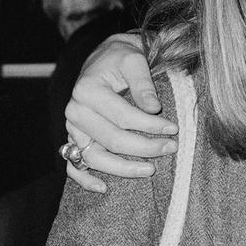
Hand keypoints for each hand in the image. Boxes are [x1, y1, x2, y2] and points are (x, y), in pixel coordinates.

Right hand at [62, 33, 175, 192]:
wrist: (103, 58)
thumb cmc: (120, 57)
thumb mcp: (133, 59)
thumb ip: (143, 83)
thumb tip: (154, 109)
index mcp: (87, 90)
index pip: (123, 116)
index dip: (150, 126)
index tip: (173, 128)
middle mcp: (75, 111)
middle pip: (111, 139)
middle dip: (144, 148)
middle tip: (171, 148)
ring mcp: (72, 128)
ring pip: (94, 158)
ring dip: (122, 168)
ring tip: (150, 170)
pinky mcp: (73, 139)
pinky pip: (73, 166)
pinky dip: (85, 180)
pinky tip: (104, 187)